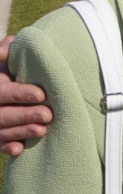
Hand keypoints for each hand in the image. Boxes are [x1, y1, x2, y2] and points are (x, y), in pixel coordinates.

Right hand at [0, 35, 52, 155]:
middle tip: (47, 115)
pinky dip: (6, 147)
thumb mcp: (7, 55)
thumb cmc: (12, 65)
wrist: (10, 83)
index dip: (19, 94)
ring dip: (20, 131)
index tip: (41, 94)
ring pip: (0, 131)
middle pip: (1, 114)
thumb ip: (8, 48)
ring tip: (42, 130)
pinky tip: (19, 149)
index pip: (2, 92)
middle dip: (24, 115)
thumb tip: (11, 45)